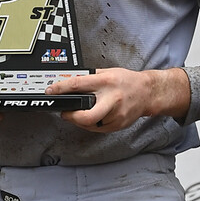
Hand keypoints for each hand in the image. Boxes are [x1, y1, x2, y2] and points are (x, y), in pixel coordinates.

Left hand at [53, 66, 190, 132]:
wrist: (148, 93)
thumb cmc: (127, 81)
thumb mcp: (108, 72)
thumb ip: (90, 77)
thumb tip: (69, 81)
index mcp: (106, 81)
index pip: (77, 85)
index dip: (61, 89)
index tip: (51, 91)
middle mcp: (111, 98)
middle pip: (85, 116)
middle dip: (71, 117)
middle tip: (65, 113)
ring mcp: (115, 114)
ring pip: (90, 124)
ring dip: (81, 120)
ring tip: (81, 112)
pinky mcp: (118, 124)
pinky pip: (98, 128)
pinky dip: (92, 124)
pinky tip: (94, 117)